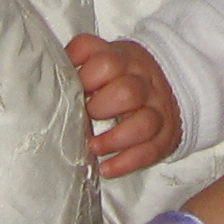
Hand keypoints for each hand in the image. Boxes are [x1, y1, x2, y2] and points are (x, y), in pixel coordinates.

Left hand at [64, 35, 183, 178]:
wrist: (170, 84)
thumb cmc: (123, 73)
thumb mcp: (105, 55)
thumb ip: (81, 55)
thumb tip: (54, 66)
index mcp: (126, 60)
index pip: (107, 63)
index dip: (86, 79)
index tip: (73, 91)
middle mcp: (145, 83)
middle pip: (127, 93)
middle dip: (101, 108)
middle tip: (86, 117)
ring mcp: (158, 109)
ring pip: (143, 124)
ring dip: (114, 139)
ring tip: (93, 147)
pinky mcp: (165, 135)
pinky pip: (150, 151)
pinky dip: (126, 162)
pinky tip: (107, 168)